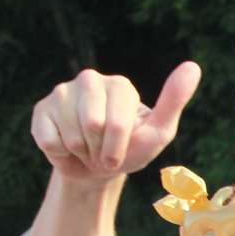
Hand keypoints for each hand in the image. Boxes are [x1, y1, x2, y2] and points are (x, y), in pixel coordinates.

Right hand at [31, 62, 201, 182]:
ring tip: (88, 148)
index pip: (116, 125)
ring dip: (81, 153)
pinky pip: (48, 140)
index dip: (118, 149)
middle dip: (99, 151)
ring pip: (70, 136)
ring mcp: (62, 92)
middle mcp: (90, 80)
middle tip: (103, 151)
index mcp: (120, 85)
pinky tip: (67, 146)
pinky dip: (60, 154)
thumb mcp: (158, 131)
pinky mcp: (41, 109)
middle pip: (92, 127)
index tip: (123, 152)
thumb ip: (174, 100)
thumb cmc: (132, 149)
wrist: (96, 169)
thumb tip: (193, 66)